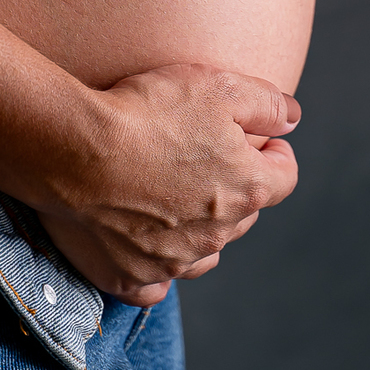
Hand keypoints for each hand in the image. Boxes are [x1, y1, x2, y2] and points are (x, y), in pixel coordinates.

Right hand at [35, 64, 299, 306]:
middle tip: (208, 157)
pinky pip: (158, 284)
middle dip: (235, 186)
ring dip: (202, 227)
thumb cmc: (148, 112)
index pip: (284, 177)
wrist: (76, 151)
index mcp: (246, 188)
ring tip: (180, 197)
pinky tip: (151, 245)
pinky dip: (160, 267)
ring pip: (206, 250)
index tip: (261, 140)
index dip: (275, 154)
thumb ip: (266, 102)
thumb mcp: (218, 85)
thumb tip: (293, 117)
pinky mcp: (133, 275)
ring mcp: (175, 260)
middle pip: (244, 213)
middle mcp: (217, 234)